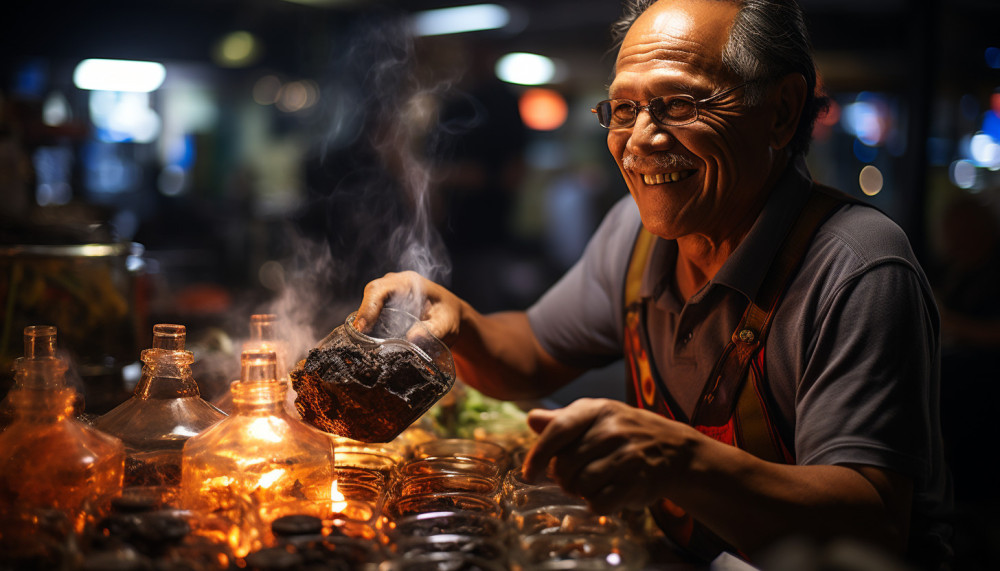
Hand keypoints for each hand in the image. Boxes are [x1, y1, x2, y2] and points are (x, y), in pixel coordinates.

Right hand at [354, 271, 463, 345]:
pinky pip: (372, 308)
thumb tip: (413, 338)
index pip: (380, 290)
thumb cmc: (449, 317)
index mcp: (409, 282)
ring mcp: (389, 291)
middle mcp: (396, 283)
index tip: (362, 328)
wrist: (451, 313)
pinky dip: (368, 322)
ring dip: (363, 319)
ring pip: (369, 301)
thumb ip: (433, 331)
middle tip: (358, 339)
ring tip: (360, 342)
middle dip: (362, 315)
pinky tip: (367, 339)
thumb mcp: (446, 325)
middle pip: (371, 293)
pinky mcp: (387, 302)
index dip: (368, 308)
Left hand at [522, 398, 701, 513]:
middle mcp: (613, 430)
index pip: (557, 431)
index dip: (537, 455)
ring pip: (581, 485)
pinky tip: (605, 495)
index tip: (529, 474)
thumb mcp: (597, 417)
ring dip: (581, 492)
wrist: (674, 450)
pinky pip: (599, 503)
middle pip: (564, 465)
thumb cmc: (624, 434)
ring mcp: (627, 456)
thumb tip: (532, 419)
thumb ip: (563, 421)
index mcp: (597, 409)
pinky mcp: (637, 482)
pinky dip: (597, 505)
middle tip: (573, 479)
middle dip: (563, 479)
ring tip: (592, 485)